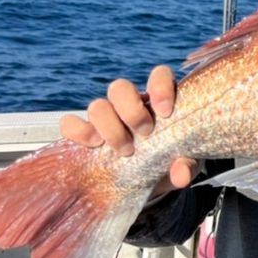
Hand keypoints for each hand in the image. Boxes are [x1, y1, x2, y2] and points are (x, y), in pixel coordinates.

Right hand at [58, 65, 197, 196]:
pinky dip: (77, 132)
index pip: (158, 75)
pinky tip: (93, 146)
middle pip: (120, 87)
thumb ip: (187, 164)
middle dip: (131, 110)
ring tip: (124, 150)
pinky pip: (69, 124)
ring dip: (108, 127)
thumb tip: (180, 175)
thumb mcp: (187, 163)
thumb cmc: (173, 161)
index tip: (166, 113)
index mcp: (158, 100)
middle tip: (145, 133)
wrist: (151, 182)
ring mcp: (106, 117)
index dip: (160, 87)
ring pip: (96, 105)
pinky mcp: (85, 135)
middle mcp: (130, 103)